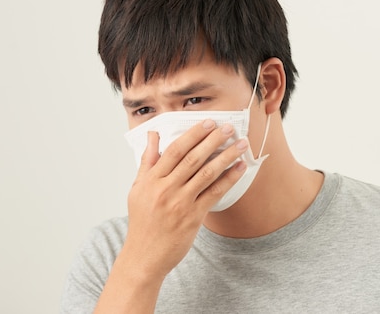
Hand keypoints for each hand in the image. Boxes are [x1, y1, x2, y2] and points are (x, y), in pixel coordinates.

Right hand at [121, 119, 247, 278]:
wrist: (145, 255)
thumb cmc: (142, 221)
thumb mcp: (138, 188)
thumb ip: (147, 160)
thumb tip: (152, 135)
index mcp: (151, 180)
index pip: (174, 150)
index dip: (193, 135)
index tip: (208, 123)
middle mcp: (165, 189)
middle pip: (193, 159)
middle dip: (213, 140)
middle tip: (229, 128)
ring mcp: (180, 203)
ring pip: (207, 173)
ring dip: (227, 156)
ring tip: (241, 144)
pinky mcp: (193, 217)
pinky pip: (215, 193)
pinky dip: (229, 178)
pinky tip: (240, 168)